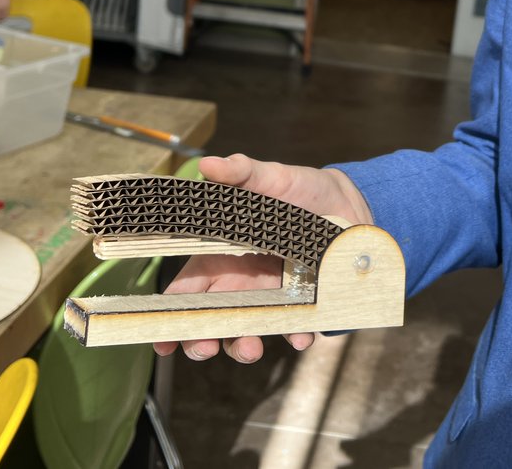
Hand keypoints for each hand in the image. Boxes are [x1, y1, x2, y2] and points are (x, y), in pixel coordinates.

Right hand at [151, 154, 371, 363]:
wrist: (350, 203)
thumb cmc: (302, 189)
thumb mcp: (272, 178)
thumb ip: (242, 173)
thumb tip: (209, 164)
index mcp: (223, 254)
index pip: (186, 288)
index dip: (169, 313)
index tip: (161, 339)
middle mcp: (241, 281)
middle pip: (209, 319)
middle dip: (201, 339)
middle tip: (204, 348)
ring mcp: (271, 295)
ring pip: (247, 330)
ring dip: (243, 346)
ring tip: (250, 349)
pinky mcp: (302, 303)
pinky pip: (294, 326)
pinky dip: (294, 335)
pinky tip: (299, 336)